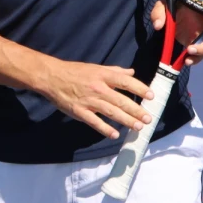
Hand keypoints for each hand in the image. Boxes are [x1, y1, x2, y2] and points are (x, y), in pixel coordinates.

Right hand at [39, 57, 154, 139]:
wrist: (51, 77)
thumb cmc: (74, 72)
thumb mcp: (95, 68)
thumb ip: (115, 71)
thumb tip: (131, 72)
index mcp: (103, 75)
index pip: (125, 82)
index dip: (140, 89)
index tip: (151, 96)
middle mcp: (98, 88)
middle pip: (121, 101)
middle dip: (136, 110)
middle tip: (148, 118)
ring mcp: (89, 101)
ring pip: (111, 112)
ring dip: (126, 120)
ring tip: (138, 126)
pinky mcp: (79, 111)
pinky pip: (94, 122)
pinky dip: (105, 129)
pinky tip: (114, 134)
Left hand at [150, 1, 202, 66]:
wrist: (166, 17)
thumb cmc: (169, 7)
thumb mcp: (162, 5)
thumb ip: (159, 12)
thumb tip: (158, 25)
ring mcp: (201, 36)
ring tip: (190, 51)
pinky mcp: (194, 45)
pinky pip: (199, 55)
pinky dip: (195, 59)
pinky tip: (188, 61)